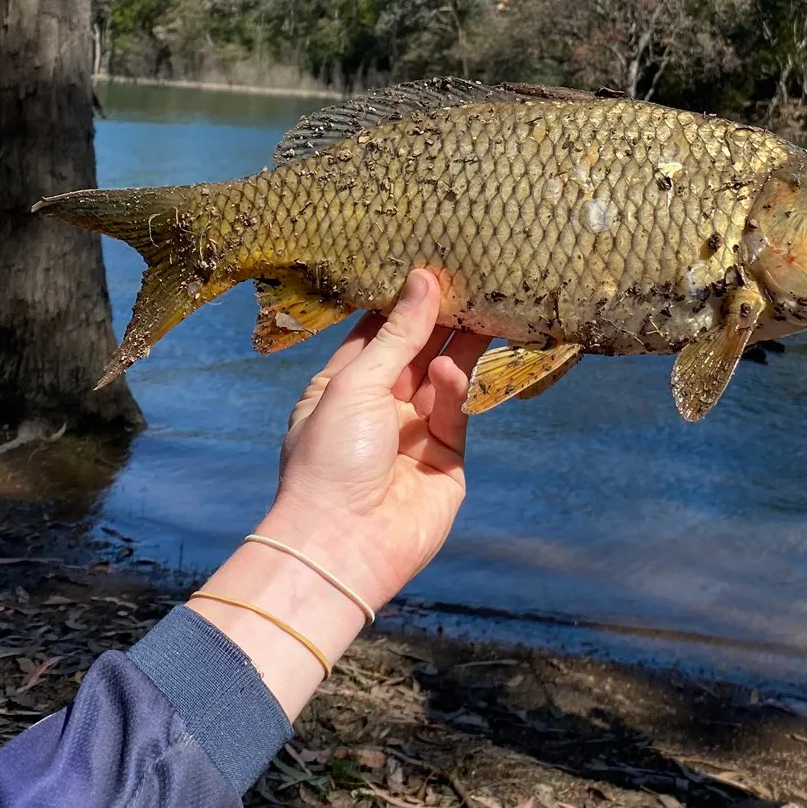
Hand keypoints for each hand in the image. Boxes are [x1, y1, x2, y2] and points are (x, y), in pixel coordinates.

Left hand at [263, 269, 488, 608]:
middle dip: (438, 320)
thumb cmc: (330, 458)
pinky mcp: (446, 458)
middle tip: (467, 280)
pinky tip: (448, 371)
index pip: (375, 334)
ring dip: (454, 347)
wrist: (345, 543)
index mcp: (342, 388)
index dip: (400, 303)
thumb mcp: (356, 383)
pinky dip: (453, 389)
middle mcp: (378, 407)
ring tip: (476, 310)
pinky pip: (455, 412)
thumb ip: (398, 334)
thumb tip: (423, 280)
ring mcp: (413, 433)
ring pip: (442, 379)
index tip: (427, 265)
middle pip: (415, 353)